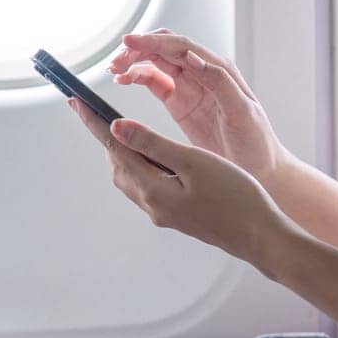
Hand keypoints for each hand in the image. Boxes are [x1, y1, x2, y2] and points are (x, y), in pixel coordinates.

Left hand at [66, 97, 292, 270]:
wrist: (260, 235)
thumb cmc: (235, 197)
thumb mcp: (193, 162)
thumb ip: (153, 145)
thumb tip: (116, 129)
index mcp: (153, 190)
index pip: (114, 148)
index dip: (93, 123)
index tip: (76, 102)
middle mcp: (153, 205)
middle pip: (118, 165)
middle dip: (107, 138)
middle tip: (99, 111)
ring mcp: (164, 213)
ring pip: (132, 177)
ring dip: (125, 153)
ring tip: (126, 130)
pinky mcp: (177, 215)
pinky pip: (148, 186)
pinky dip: (143, 166)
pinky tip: (157, 157)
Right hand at [104, 29, 286, 183]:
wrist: (260, 169)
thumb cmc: (256, 142)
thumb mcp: (242, 112)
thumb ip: (219, 82)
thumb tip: (193, 57)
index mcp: (218, 70)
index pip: (181, 46)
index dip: (153, 41)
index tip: (128, 42)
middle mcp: (202, 73)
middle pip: (164, 49)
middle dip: (138, 49)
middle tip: (115, 62)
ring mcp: (190, 87)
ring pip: (157, 63)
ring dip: (135, 62)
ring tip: (114, 71)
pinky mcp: (180, 103)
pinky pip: (155, 82)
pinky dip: (138, 77)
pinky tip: (124, 80)